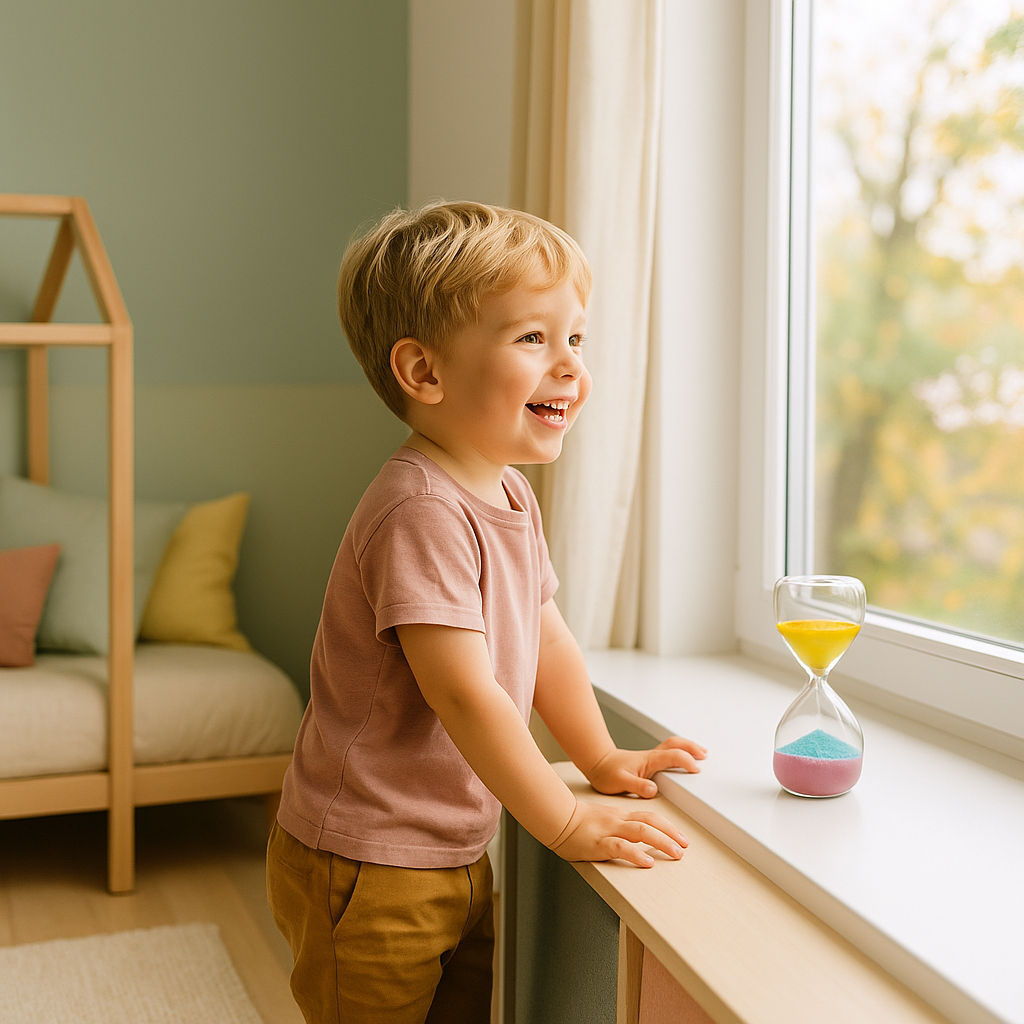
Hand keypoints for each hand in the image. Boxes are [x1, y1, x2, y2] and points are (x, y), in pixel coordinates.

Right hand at [548, 800, 688, 867]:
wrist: (557, 818)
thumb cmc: (579, 822)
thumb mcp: (606, 819)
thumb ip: (622, 825)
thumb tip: (641, 836)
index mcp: (621, 815)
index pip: (650, 817)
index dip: (669, 826)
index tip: (682, 838)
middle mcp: (618, 820)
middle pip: (650, 822)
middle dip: (671, 834)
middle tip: (685, 847)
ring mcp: (609, 831)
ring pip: (640, 832)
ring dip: (661, 842)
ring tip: (675, 853)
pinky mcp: (598, 844)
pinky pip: (620, 847)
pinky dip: (636, 854)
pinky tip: (647, 862)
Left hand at [585, 738, 707, 798]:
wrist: (597, 763)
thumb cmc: (606, 773)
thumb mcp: (619, 782)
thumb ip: (637, 786)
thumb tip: (653, 789)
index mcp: (648, 760)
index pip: (673, 756)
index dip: (686, 761)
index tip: (696, 770)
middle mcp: (651, 756)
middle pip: (675, 744)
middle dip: (692, 747)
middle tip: (705, 754)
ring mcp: (651, 757)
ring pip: (673, 746)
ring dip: (688, 747)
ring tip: (701, 753)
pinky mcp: (649, 760)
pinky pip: (668, 752)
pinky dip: (680, 751)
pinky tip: (682, 759)